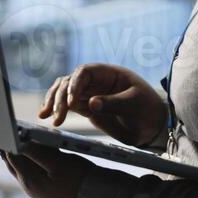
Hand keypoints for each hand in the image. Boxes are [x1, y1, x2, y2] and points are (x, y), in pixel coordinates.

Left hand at [0, 143, 92, 197]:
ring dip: (14, 154)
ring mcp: (38, 189)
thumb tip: (18, 142)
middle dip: (5, 149)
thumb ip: (37, 152)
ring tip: (8, 142)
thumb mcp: (59, 163)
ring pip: (21, 167)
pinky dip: (26, 159)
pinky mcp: (46, 188)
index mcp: (31, 180)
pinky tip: (29, 153)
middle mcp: (30, 186)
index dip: (4, 141)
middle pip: (13, 163)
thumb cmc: (79, 179)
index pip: (11, 156)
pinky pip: (31, 170)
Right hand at [38, 63, 167, 146]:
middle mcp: (96, 81)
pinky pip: (66, 104)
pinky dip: (55, 109)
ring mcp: (89, 93)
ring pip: (63, 91)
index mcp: (108, 73)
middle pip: (70, 82)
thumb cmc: (147, 108)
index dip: (74, 84)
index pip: (84, 72)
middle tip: (57, 118)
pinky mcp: (86, 107)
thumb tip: (91, 103)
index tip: (71, 102)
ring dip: (53, 102)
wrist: (152, 125)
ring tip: (46, 117)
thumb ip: (113, 103)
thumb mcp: (134, 105)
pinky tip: (45, 117)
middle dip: (60, 97)